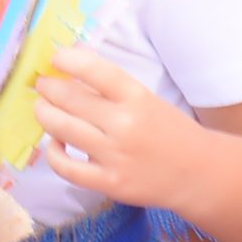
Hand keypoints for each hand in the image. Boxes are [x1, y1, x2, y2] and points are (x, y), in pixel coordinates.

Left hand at [33, 45, 213, 212]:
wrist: (200, 174)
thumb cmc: (172, 132)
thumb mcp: (149, 100)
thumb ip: (114, 89)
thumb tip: (71, 71)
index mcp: (137, 97)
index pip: (93, 70)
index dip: (67, 59)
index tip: (56, 58)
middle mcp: (124, 124)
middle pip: (69, 98)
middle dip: (48, 88)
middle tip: (43, 85)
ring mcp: (115, 155)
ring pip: (61, 128)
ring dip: (44, 114)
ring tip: (42, 108)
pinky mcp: (109, 183)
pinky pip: (66, 167)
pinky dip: (53, 152)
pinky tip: (55, 143)